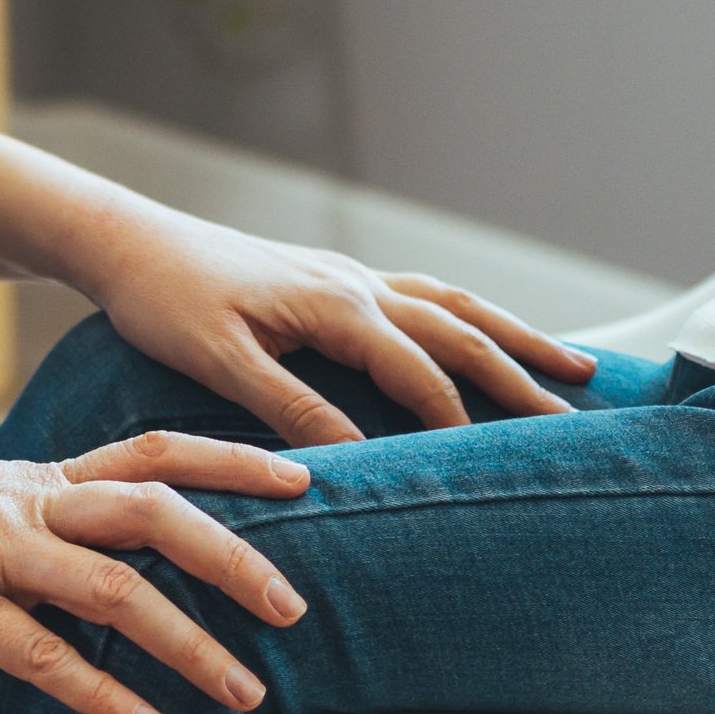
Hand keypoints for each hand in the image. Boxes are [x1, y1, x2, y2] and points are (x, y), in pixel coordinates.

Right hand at [0, 420, 312, 713]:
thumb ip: (35, 516)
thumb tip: (94, 551)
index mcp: (38, 476)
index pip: (155, 452)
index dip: (234, 458)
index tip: (305, 472)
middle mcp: (27, 505)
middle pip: (156, 512)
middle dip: (236, 555)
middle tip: (294, 604)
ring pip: (114, 587)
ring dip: (189, 641)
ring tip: (243, 690)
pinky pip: (41, 654)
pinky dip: (102, 694)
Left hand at [71, 202, 600, 446]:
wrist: (129, 243)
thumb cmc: (165, 302)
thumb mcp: (218, 362)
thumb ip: (289, 404)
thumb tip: (356, 455)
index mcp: (335, 306)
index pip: (421, 374)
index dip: (463, 423)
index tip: (502, 470)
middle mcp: (356, 284)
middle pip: (461, 331)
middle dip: (524, 374)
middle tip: (585, 413)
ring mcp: (350, 276)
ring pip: (454, 305)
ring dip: (515, 336)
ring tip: (573, 366)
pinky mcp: (334, 279)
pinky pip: (424, 296)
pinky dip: (469, 316)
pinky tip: (484, 334)